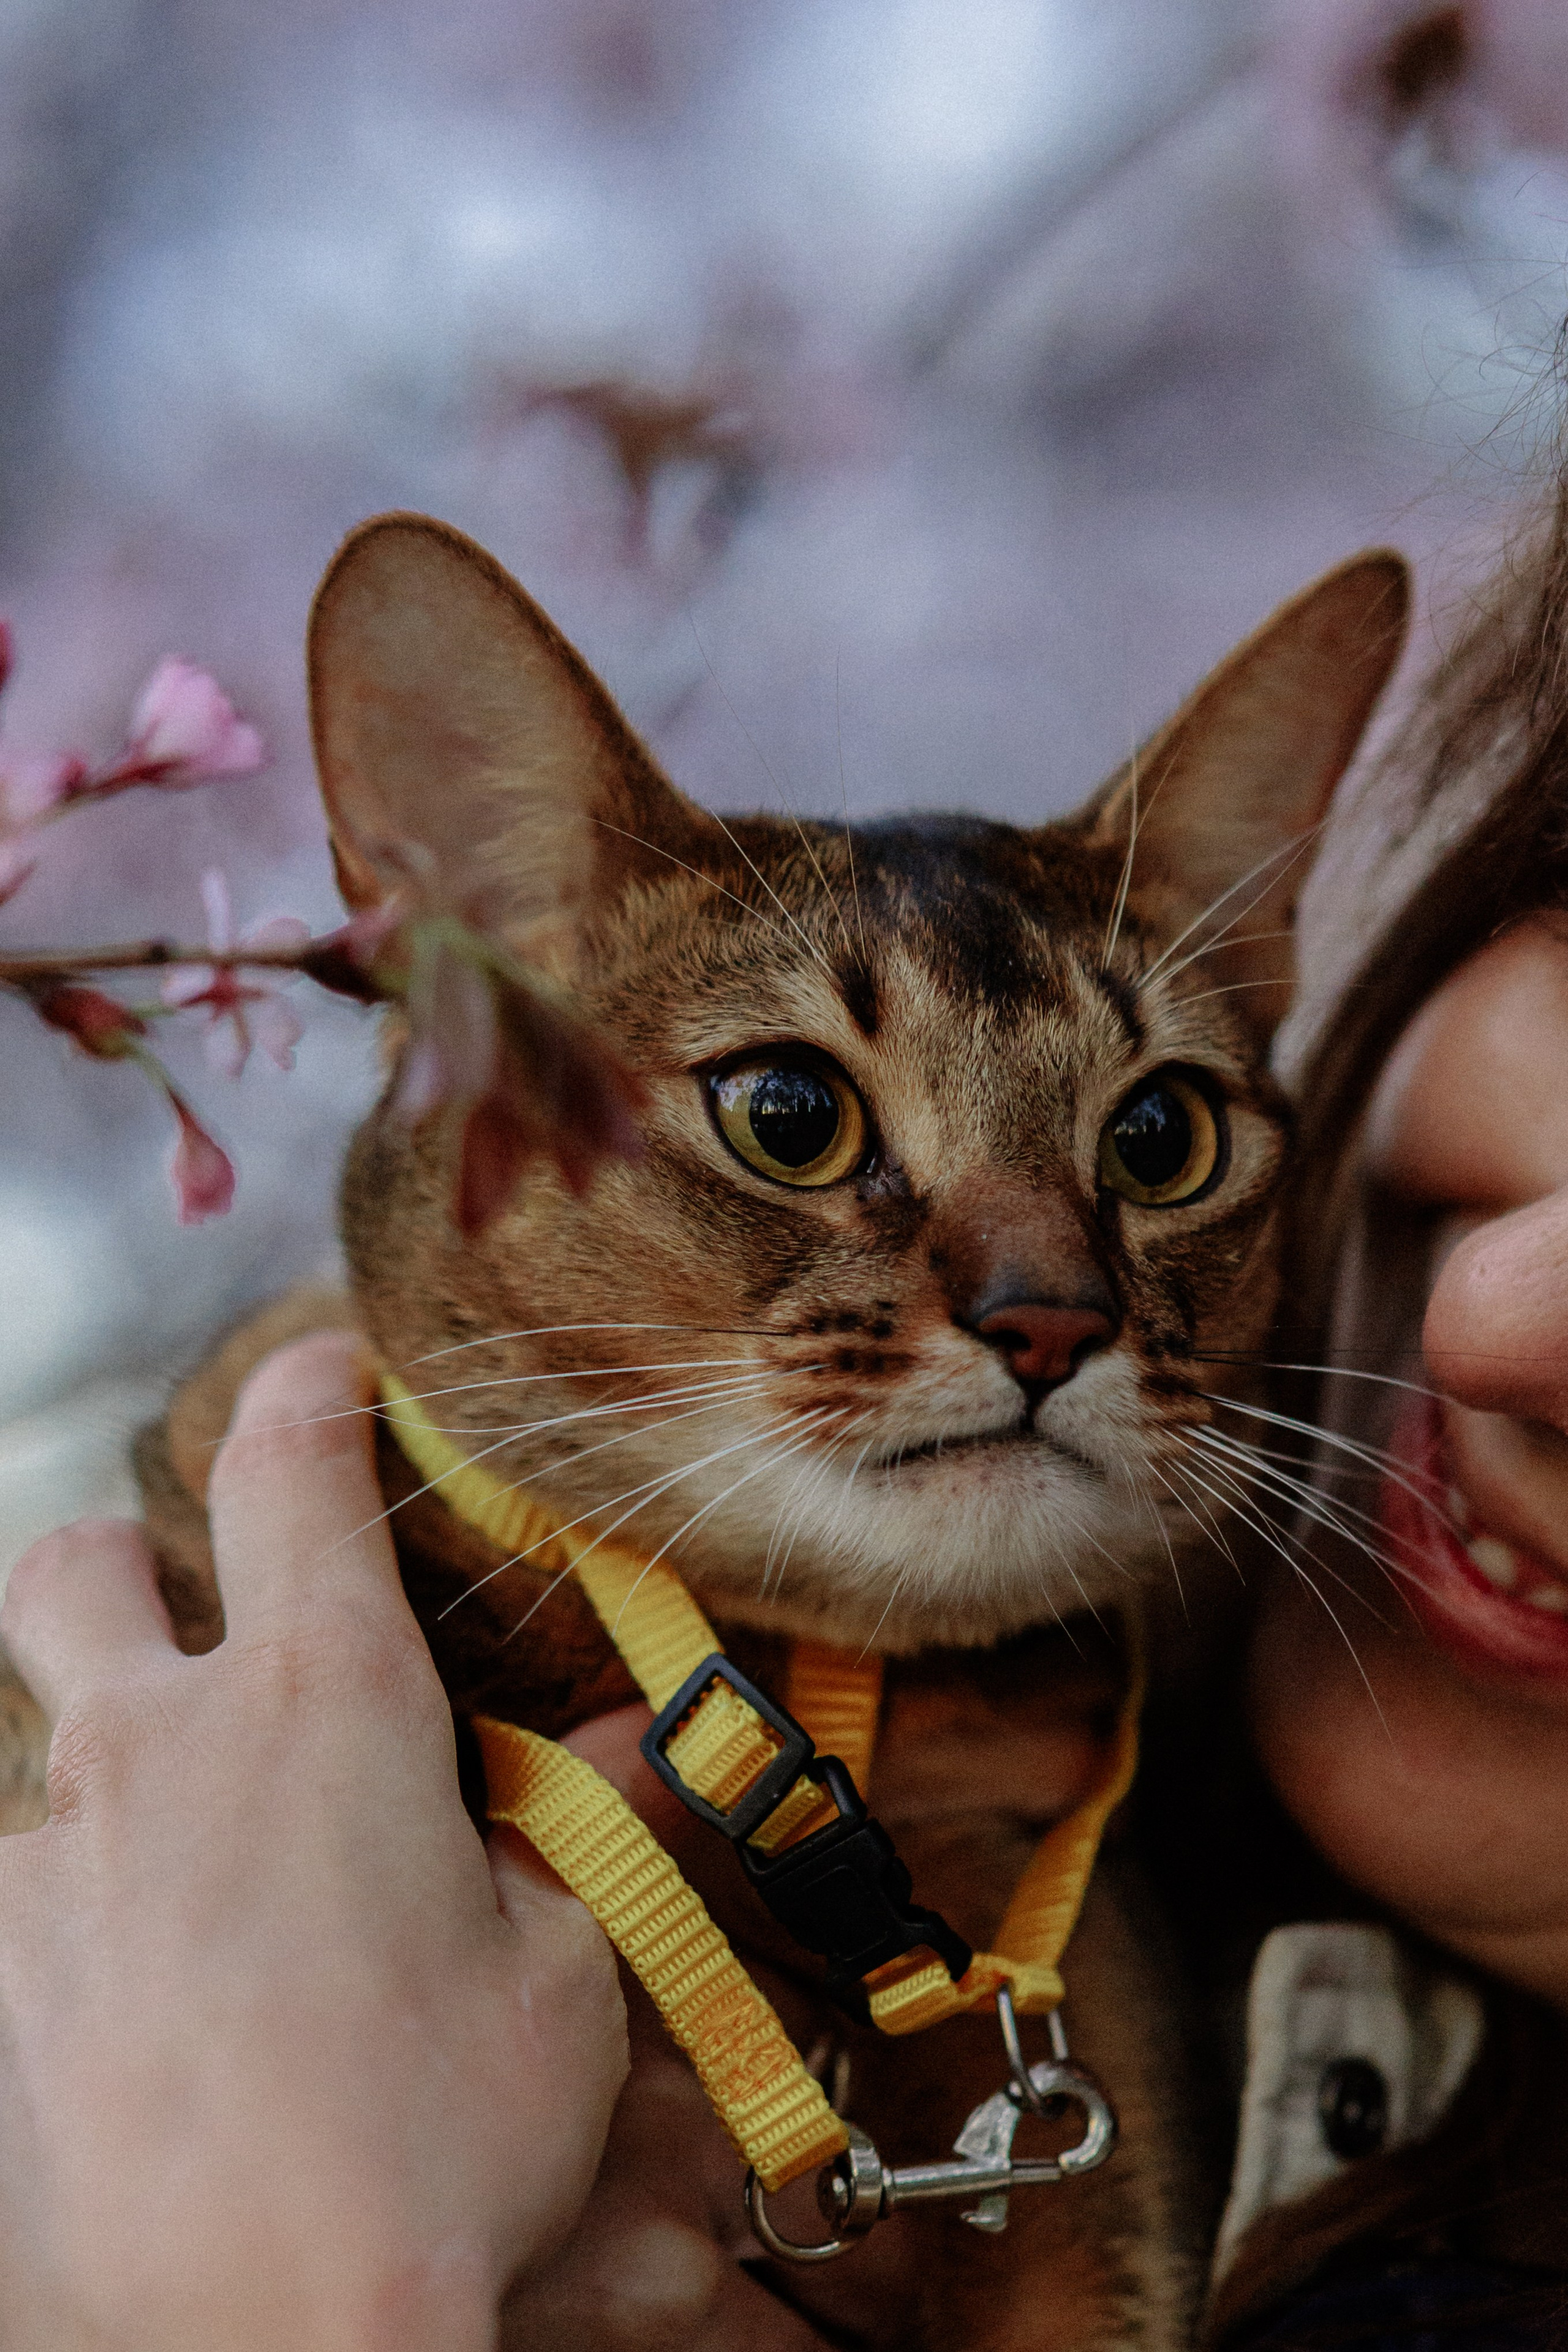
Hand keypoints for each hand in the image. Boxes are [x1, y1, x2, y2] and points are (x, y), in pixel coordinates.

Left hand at [0, 1331, 626, 2351]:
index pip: (299, 1466)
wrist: (253, 2343)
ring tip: (191, 1875)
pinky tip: (144, 2004)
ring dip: (109, 1771)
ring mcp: (49, 1862)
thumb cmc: (430, 2152)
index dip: (316, 1386)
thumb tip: (643, 1753)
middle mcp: (158, 1749)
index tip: (330, 1365)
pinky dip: (77, 1915)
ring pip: (40, 1744)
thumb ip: (580, 1841)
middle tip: (175, 1603)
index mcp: (322, 1704)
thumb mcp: (561, 1979)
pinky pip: (20, 1898)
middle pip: (76, 1564)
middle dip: (118, 1555)